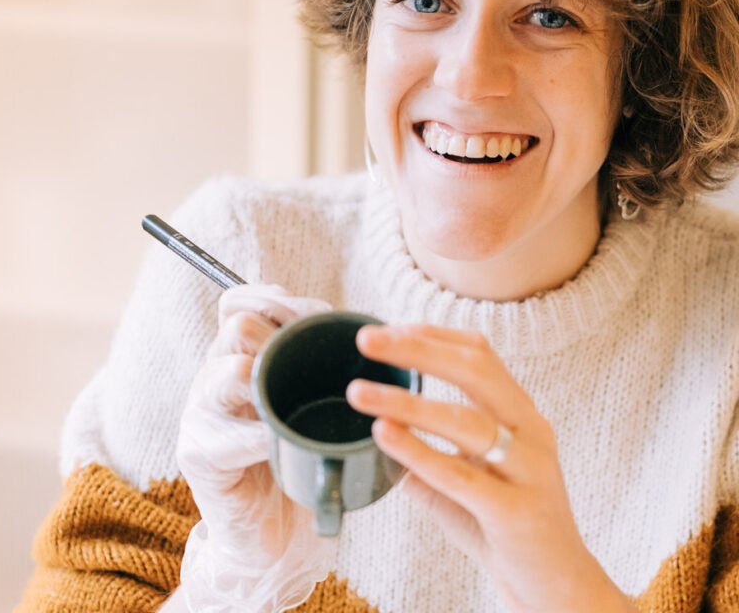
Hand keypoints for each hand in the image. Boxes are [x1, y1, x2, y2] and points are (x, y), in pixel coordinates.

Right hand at [177, 284, 333, 612]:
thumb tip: (352, 326)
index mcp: (236, 355)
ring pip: (232, 373)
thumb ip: (318, 361)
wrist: (272, 533)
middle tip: (314, 361)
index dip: (272, 299)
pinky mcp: (199, 455)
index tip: (311, 315)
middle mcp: (213, 375)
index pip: (237, 301)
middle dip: (283, 336)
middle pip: (239, 327)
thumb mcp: (306, 398)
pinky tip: (280, 444)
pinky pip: (233, 436)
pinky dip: (265, 438)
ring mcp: (201, 414)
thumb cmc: (298, 454)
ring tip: (294, 403)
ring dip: (272, 382)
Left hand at [347, 324, 635, 612]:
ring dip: (405, 402)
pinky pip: (461, 474)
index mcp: (521, 412)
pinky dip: (418, 450)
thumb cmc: (506, 526)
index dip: (430, 335)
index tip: (385, 331)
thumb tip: (379, 436)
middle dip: (416, 349)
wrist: (559, 588)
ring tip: (358, 393)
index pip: (478, 352)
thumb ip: (429, 455)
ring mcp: (530, 469)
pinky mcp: (518, 512)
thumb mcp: (470, 477)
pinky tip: (384, 434)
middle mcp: (531, 430)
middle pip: (475, 369)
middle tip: (366, 341)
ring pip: (464, 420)